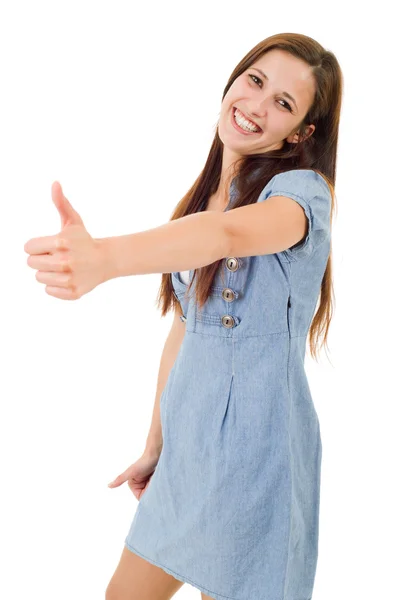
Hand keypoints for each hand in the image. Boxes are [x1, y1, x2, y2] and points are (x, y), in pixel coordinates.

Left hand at [24, 181, 105, 299]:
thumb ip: (61, 203)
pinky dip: (56, 286)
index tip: (50, 246)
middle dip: (41, 259)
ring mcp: (69, 278)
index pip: (28, 248)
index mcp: (61, 242)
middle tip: (56, 257)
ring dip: (48, 273)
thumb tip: (55, 183)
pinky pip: (49, 291)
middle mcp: (65, 261)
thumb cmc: (84, 240)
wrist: (106, 260)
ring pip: (39, 278)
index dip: (37, 246)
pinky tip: (68, 277)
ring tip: (63, 267)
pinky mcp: (73, 291)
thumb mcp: (73, 221)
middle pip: (31, 264)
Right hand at [107, 452, 160, 500]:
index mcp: (133, 484)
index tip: (150, 487)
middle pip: (147, 495)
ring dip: (157, 487)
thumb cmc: (144, 461)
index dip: (146, 495)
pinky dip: (160, 485)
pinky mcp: (155, 480)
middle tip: (155, 482)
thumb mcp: (131, 472)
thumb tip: (108, 486)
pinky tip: (161, 479)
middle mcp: (140, 485)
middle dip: (152, 491)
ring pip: (153, 492)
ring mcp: (148, 483)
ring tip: (157, 479)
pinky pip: (158, 488)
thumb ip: (120, 479)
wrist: (156, 453)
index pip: (141, 497)